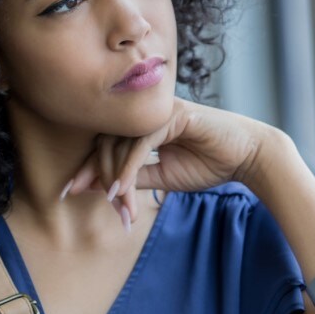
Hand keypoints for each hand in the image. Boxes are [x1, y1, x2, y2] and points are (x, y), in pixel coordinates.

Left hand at [66, 98, 280, 223]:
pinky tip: (121, 187)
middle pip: (105, 140)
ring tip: (112, 202)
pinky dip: (129, 166)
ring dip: (114, 175)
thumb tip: (98, 187)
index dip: (86, 166)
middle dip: (93, 171)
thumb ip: (133, 178)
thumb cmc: (206, 164)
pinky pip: (140, 142)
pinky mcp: (171, 115)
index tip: (68, 190)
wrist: (246, 157)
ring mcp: (157, 111)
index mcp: (140, 126)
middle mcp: (144, 114)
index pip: (105, 143)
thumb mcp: (161, 177)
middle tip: (84, 196)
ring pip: (120, 141)